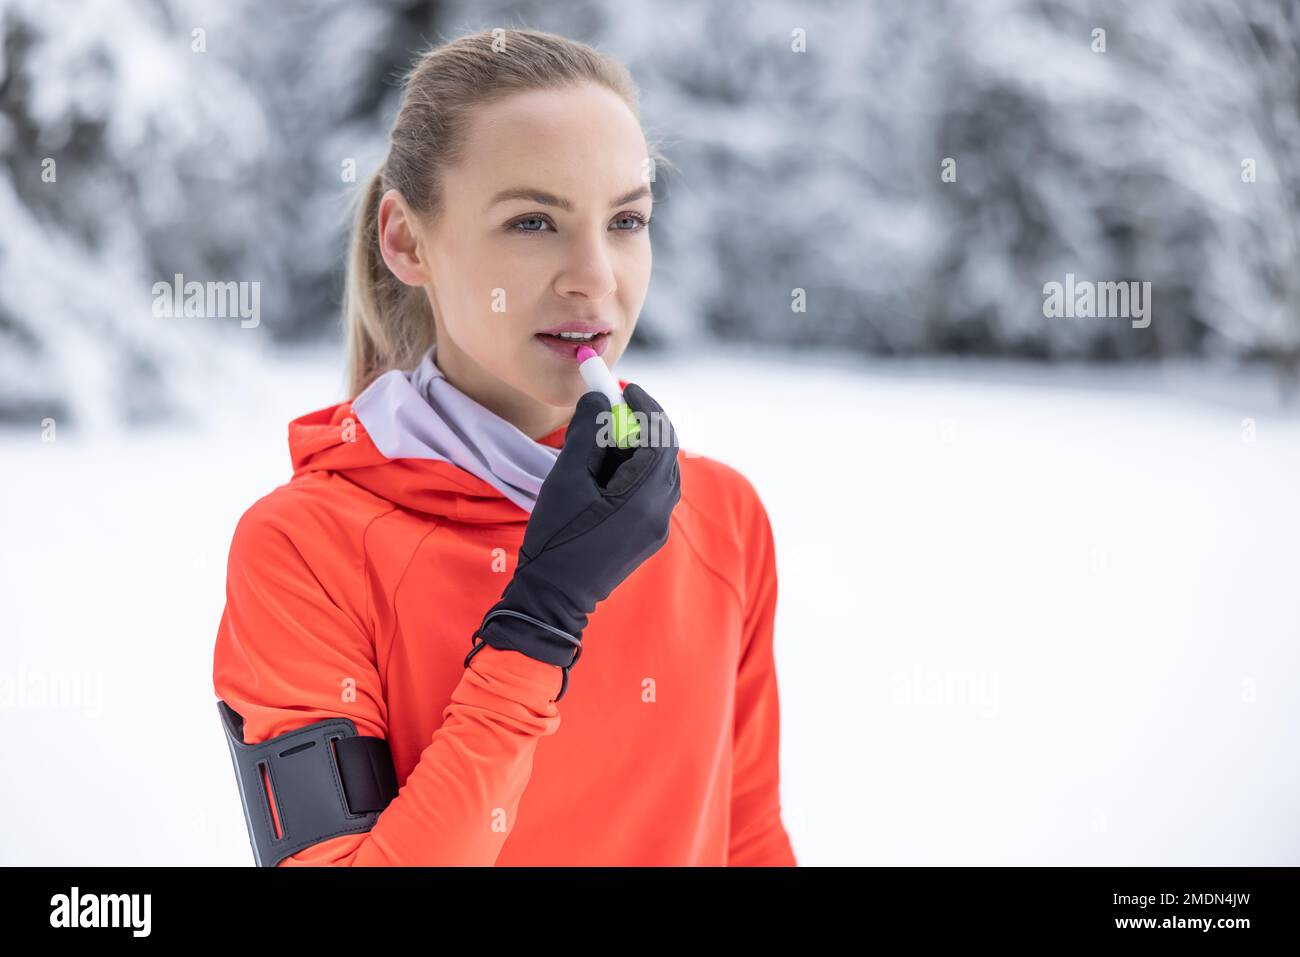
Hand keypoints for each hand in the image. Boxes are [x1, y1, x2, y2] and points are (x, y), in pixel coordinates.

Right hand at [469, 383, 681, 691]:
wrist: (552, 600)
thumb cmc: (554, 539)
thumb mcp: (565, 480)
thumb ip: (585, 435)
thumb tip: (598, 400)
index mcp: (644, 497)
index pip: (660, 437)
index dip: (645, 407)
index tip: (625, 388)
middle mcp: (660, 512)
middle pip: (664, 453)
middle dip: (641, 426)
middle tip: (612, 409)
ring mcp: (657, 528)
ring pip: (659, 473)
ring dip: (637, 450)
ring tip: (603, 441)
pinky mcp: (647, 539)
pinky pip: (651, 493)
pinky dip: (634, 472)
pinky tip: (605, 471)